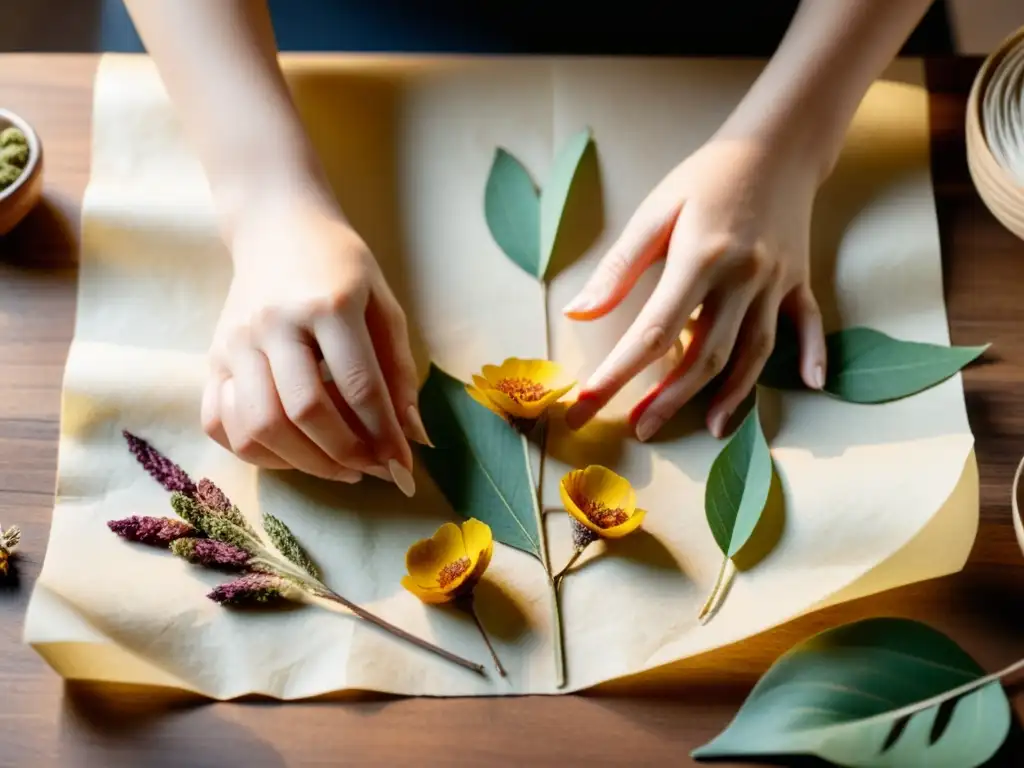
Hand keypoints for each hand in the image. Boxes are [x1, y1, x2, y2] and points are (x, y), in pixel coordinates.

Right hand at [201, 194, 426, 494]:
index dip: (384, 436)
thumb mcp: (383, 304)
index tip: (403, 468)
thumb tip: (413, 436)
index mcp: (328, 305)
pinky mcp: (211, 358)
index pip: (358, 387)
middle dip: (346, 454)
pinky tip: (290, 453)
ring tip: (338, 468)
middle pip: (306, 412)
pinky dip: (254, 451)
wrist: (276, 226)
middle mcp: (275, 324)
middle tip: (372, 469)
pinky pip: (218, 423)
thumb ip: (398, 369)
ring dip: (304, 462)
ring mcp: (235, 343)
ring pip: (259, 426)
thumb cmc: (340, 267)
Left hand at [563, 136, 826, 439]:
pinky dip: (811, 355)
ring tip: (703, 428)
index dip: (617, 374)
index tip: (585, 404)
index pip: (654, 332)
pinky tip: (809, 387)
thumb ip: (620, 268)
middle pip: (707, 355)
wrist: (776, 143)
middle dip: (669, 399)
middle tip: (638, 428)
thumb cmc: (706, 176)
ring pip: (755, 352)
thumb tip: (578, 313)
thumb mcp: (656, 211)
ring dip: (730, 395)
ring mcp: (776, 282)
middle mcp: (744, 278)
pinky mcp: (799, 280)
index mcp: (700, 259)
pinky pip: (809, 324)